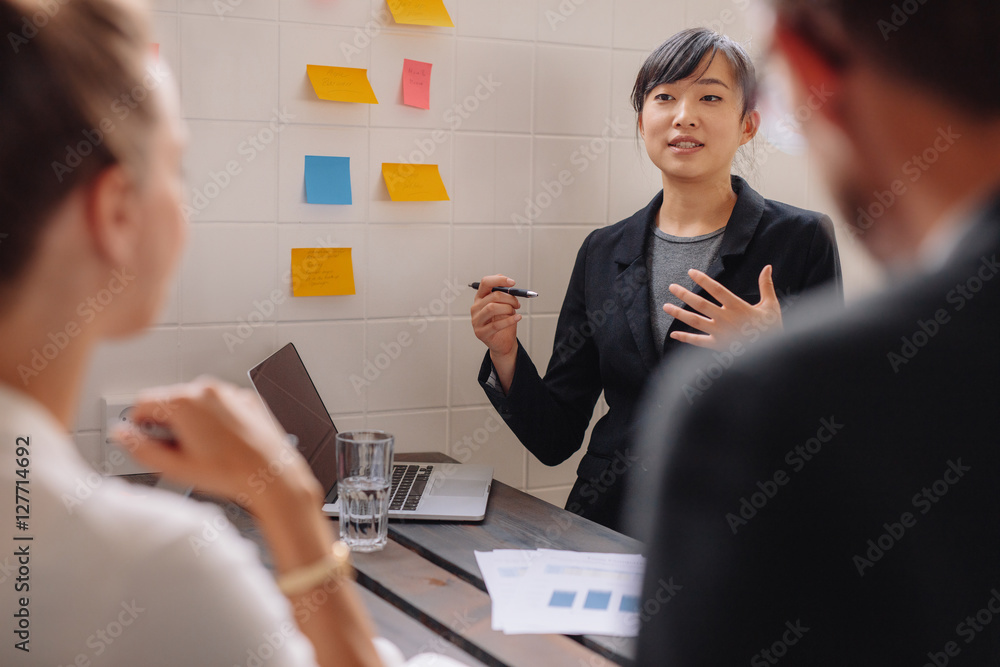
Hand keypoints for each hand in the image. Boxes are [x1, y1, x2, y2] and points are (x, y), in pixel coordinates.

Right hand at [114, 378, 319, 507]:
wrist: (270, 474)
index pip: (142, 402)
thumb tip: (121, 435)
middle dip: (166, 422)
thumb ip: (140, 449)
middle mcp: (206, 390)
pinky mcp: (245, 398)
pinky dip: (215, 417)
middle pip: (169, 399)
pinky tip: (223, 440)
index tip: (143, 437)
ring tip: (203, 447)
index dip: (138, 423)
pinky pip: (220, 403)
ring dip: (191, 419)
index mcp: (183, 401)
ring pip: (195, 400)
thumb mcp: (174, 467)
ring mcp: (229, 392)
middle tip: (177, 449)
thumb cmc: (229, 472)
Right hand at [470, 275, 522, 392]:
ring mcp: (476, 320)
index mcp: (480, 298)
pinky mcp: (480, 333)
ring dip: (508, 308)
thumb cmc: (503, 321)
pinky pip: (496, 324)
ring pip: (492, 308)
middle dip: (510, 298)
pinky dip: (510, 320)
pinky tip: (518, 318)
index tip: (513, 283)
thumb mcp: (504, 304)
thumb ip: (503, 293)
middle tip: (518, 303)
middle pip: (493, 296)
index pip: (485, 283)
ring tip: (515, 312)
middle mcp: (475, 308)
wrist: (503, 342)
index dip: (499, 280)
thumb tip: (506, 280)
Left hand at [664, 265, 782, 349]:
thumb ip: (766, 286)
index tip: (690, 272)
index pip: (716, 289)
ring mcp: (720, 332)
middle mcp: (726, 318)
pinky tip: (673, 334)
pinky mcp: (718, 345)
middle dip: (684, 295)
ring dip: (679, 314)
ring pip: (695, 321)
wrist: (773, 354)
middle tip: (671, 287)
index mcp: (738, 306)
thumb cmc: (772, 328)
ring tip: (665, 306)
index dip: (703, 280)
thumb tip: (767, 266)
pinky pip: (699, 341)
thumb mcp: (771, 305)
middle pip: (700, 304)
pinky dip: (685, 338)